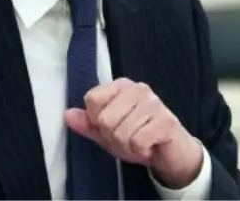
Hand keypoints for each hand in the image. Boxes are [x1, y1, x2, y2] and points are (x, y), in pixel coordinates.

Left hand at [64, 78, 203, 188]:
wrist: (171, 153)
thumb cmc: (139, 138)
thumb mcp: (108, 133)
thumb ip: (88, 124)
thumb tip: (67, 115)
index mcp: (121, 86)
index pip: (92, 99)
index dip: (97, 121)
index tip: (111, 126)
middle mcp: (138, 89)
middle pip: (105, 119)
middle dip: (113, 138)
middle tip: (129, 137)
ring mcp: (154, 103)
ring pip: (121, 133)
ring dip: (128, 146)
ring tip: (140, 142)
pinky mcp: (166, 120)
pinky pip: (138, 142)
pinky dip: (141, 151)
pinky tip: (150, 145)